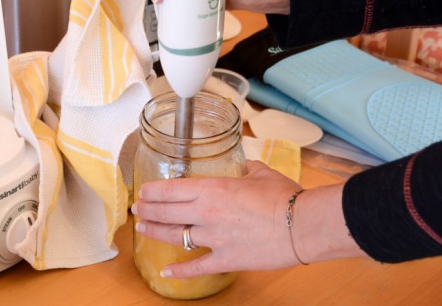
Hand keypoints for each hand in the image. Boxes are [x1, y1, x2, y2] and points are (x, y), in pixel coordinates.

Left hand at [131, 160, 302, 277]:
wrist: (303, 225)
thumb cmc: (286, 197)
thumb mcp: (262, 174)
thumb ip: (247, 170)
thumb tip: (245, 168)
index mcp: (213, 188)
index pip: (171, 189)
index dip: (152, 191)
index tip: (144, 192)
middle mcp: (206, 212)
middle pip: (165, 211)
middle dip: (147, 209)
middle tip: (137, 209)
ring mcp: (213, 238)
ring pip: (173, 236)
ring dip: (155, 231)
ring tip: (142, 228)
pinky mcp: (225, 259)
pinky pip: (196, 267)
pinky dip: (180, 272)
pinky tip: (166, 273)